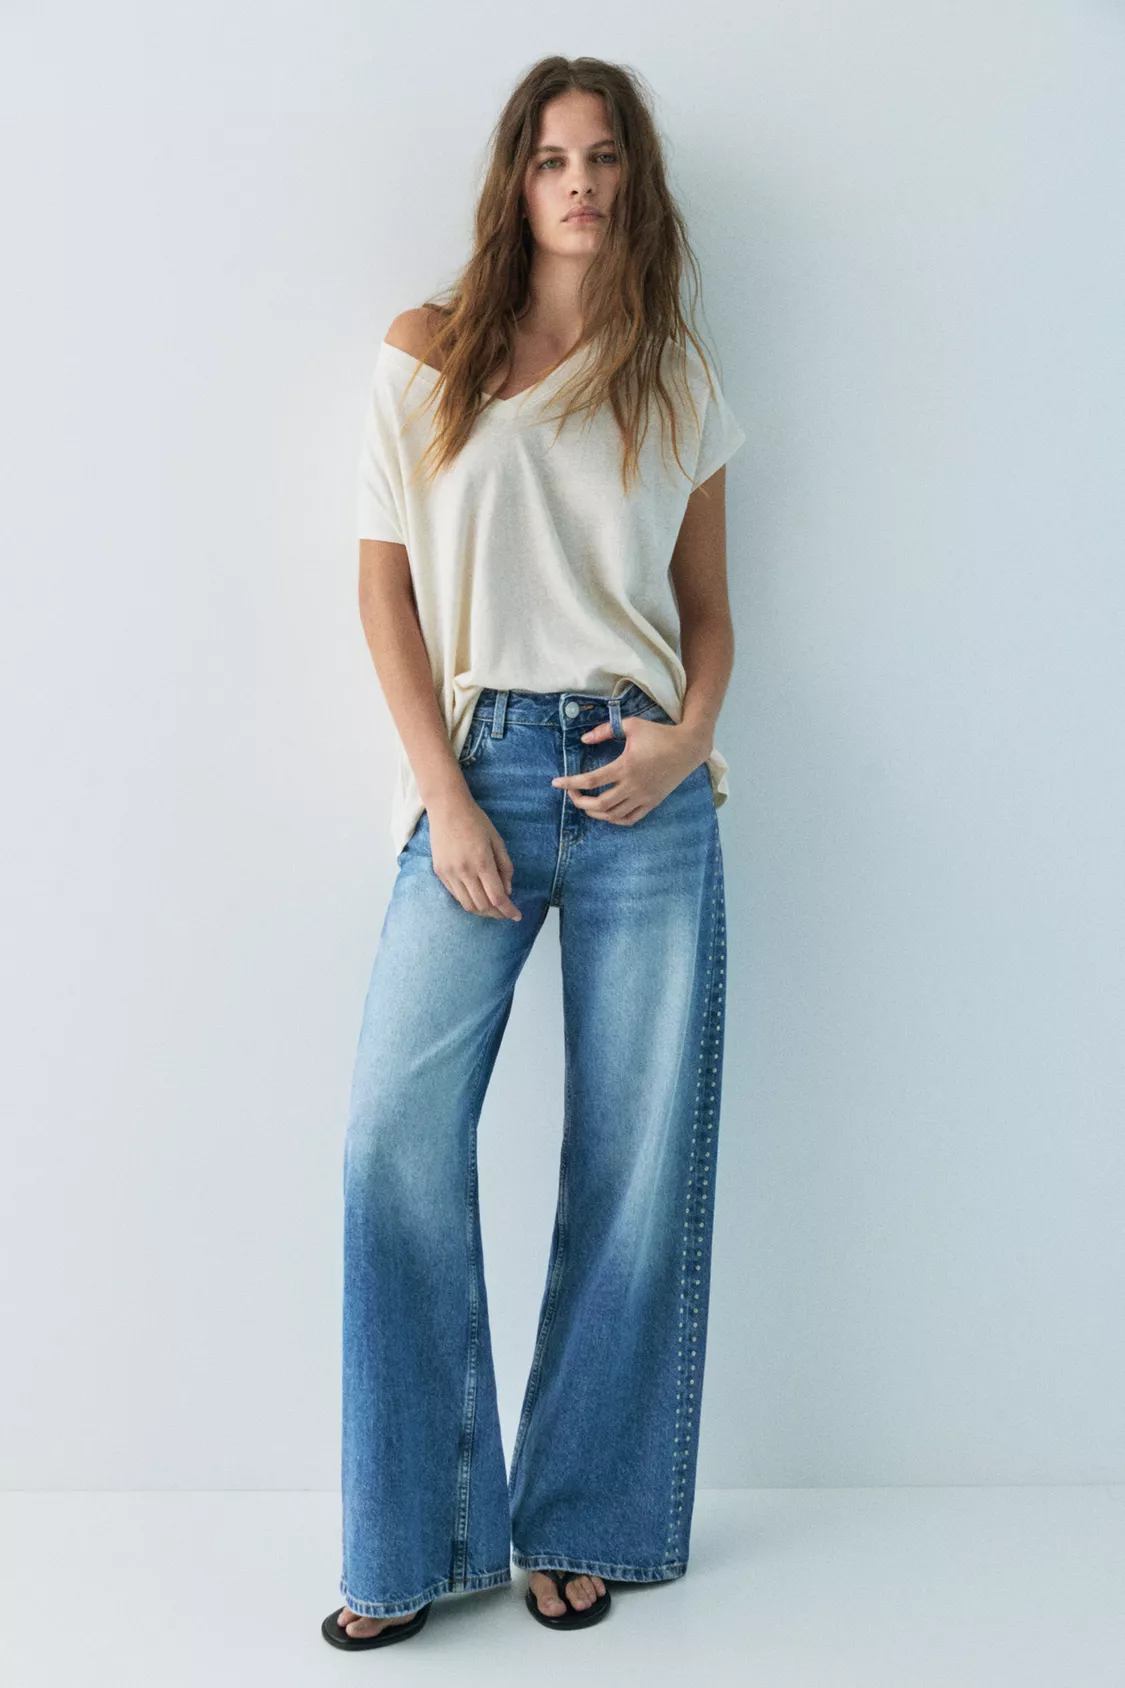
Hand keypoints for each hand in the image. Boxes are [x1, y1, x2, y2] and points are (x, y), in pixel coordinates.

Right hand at [426, 788, 521, 918]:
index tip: (517, 916)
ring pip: (468, 905)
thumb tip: (508, 891)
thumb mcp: (497, 841)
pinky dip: (469, 901)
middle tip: (506, 913)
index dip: (508, 910)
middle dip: (497, 914)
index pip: (497, 897)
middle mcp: (464, 872)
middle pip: (483, 906)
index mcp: (482, 862)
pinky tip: (477, 897)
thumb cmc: (476, 821)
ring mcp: (450, 874)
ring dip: (483, 911)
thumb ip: (505, 867)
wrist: (447, 809)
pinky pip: (456, 896)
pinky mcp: (440, 873)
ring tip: (493, 909)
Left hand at [551, 717, 706, 824]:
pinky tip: (606, 812)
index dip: (570, 783)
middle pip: (600, 804)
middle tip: (571, 794)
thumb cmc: (659, 734)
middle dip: (580, 802)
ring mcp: (644, 797)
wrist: (688, 748)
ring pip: (613, 815)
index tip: (556, 783)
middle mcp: (633, 785)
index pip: (591, 780)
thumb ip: (605, 730)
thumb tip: (584, 740)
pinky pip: (630, 819)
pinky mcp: (652, 803)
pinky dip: (614, 819)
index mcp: (626, 766)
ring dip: (595, 812)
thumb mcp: (631, 725)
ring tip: (586, 804)